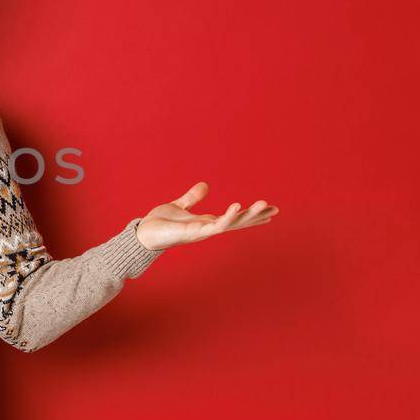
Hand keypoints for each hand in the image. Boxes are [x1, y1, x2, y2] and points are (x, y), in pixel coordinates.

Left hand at [134, 181, 277, 250]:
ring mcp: (203, 232)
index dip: (251, 214)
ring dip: (249, 215)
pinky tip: (236, 206)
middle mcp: (208, 228)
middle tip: (276, 209)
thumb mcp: (179, 206)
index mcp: (207, 222)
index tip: (270, 209)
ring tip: (265, 206)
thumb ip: (192, 198)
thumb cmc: (159, 223)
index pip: (234, 217)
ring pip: (232, 223)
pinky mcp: (194, 232)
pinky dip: (226, 217)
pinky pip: (215, 225)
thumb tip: (205, 185)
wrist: (143, 234)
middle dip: (256, 216)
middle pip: (238, 221)